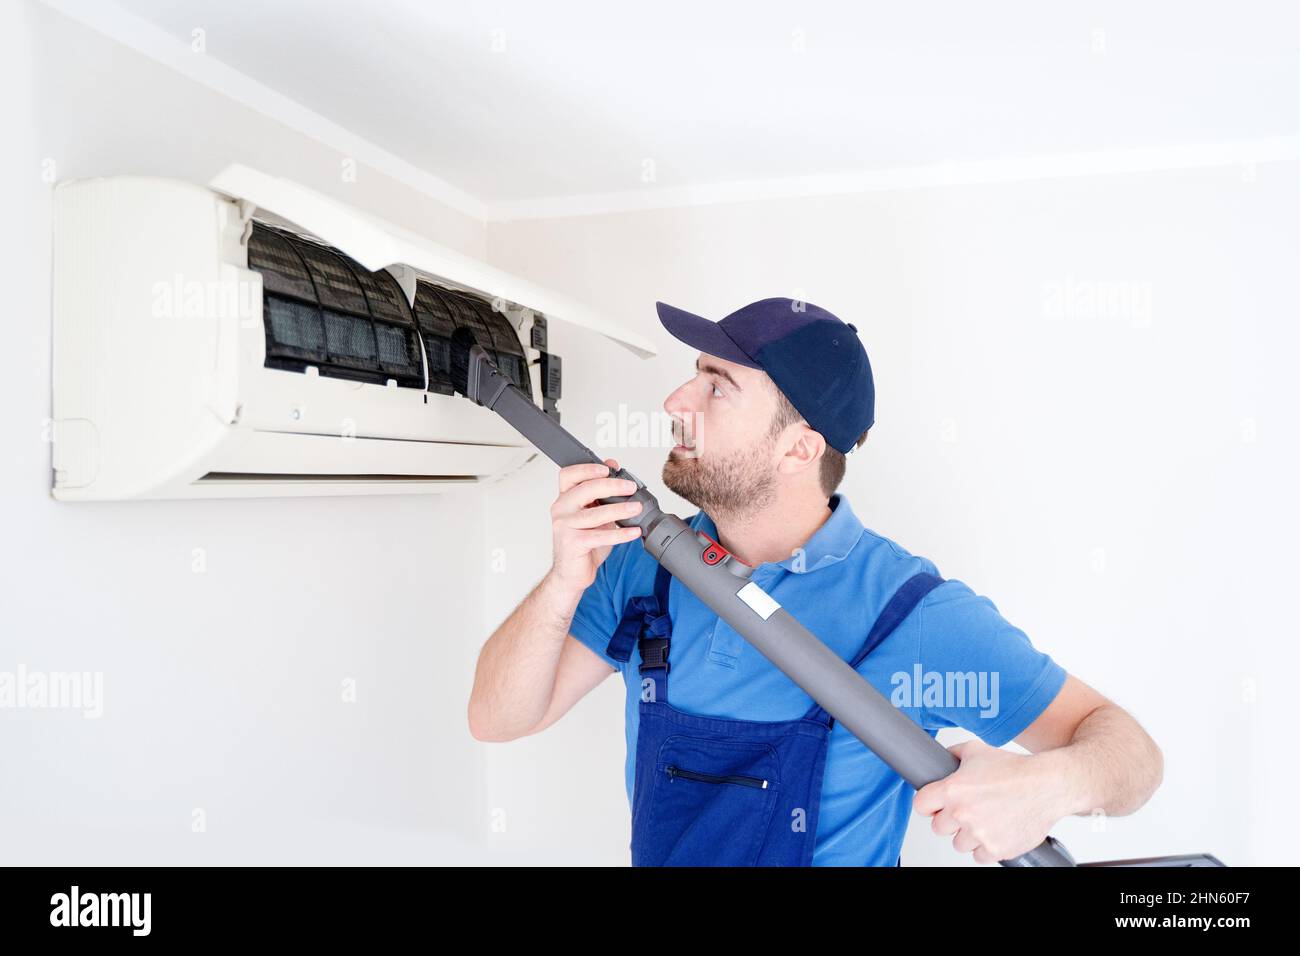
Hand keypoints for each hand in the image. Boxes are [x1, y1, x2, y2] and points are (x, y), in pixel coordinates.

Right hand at [549, 458, 642, 591]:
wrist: (572, 573)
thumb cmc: (582, 543)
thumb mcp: (594, 514)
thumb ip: (601, 493)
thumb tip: (613, 466)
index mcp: (565, 499)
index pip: (569, 474)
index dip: (587, 468)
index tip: (608, 469)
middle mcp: (561, 510)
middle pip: (584, 490)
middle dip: (611, 486)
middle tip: (630, 487)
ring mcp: (565, 527)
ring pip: (595, 514)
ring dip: (620, 509)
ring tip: (637, 508)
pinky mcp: (574, 544)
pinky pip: (601, 536)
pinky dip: (621, 534)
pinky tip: (634, 531)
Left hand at [912, 738, 1069, 864]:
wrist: (1047, 786)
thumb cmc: (1016, 770)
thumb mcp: (977, 750)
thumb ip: (954, 754)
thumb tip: (941, 757)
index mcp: (953, 790)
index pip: (920, 805)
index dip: (928, 804)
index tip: (934, 804)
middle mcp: (963, 814)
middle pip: (938, 827)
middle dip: (949, 819)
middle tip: (965, 810)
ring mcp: (979, 834)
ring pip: (958, 844)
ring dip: (967, 835)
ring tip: (984, 819)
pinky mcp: (997, 849)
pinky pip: (978, 856)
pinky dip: (985, 847)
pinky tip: (994, 831)